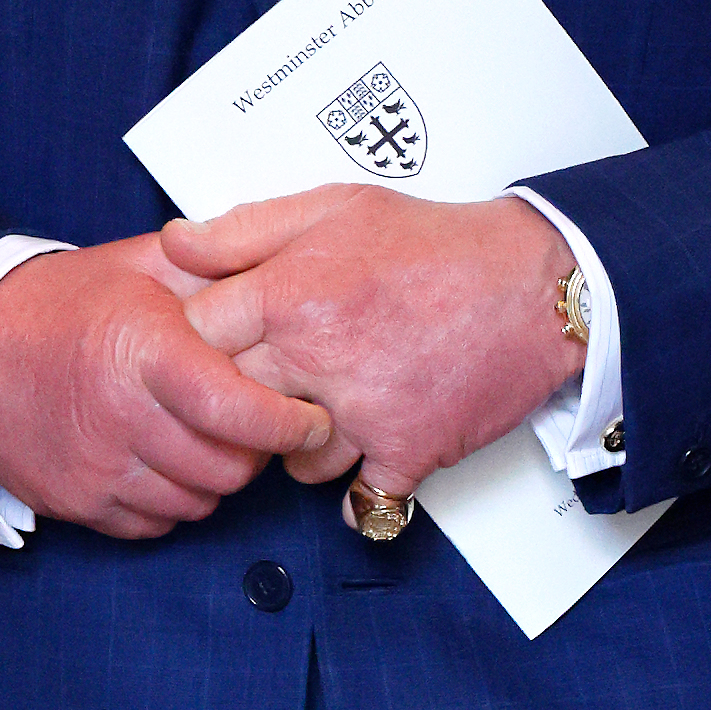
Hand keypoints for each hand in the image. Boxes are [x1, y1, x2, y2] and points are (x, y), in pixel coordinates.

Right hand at [0, 230, 331, 538]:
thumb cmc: (62, 305)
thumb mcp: (139, 266)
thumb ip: (213, 269)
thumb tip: (285, 271)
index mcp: (141, 353)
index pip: (236, 410)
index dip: (287, 423)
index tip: (310, 419)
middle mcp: (118, 418)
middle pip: (226, 468)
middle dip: (253, 451)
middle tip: (252, 423)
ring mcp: (95, 468)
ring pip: (196, 504)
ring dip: (212, 477)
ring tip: (201, 435)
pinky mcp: (78, 503)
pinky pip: (155, 525)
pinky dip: (170, 501)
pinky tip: (160, 459)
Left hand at [165, 189, 582, 497]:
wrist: (536, 284)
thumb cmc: (438, 244)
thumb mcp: (333, 207)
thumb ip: (245, 228)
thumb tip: (174, 243)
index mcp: (289, 291)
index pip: (195, 338)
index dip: (200, 345)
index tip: (221, 347)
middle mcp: (317, 355)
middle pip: (230, 407)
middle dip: (242, 401)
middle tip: (272, 386)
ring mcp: (361, 411)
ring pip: (288, 462)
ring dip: (302, 448)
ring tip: (330, 414)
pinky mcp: (407, 451)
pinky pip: (358, 502)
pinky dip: (359, 494)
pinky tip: (367, 463)